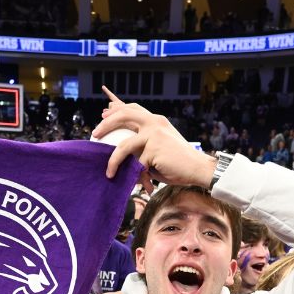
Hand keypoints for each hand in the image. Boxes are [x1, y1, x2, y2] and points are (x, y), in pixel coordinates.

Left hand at [93, 86, 211, 189]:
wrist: (198, 168)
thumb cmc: (178, 162)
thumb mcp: (159, 147)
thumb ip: (143, 144)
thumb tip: (122, 151)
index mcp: (156, 120)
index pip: (133, 109)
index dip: (117, 110)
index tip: (104, 114)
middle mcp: (155, 123)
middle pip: (124, 116)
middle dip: (107, 123)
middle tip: (95, 133)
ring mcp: (154, 134)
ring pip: (125, 146)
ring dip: (114, 161)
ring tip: (109, 172)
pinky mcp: (154, 149)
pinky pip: (137, 165)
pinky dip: (136, 176)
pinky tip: (139, 185)